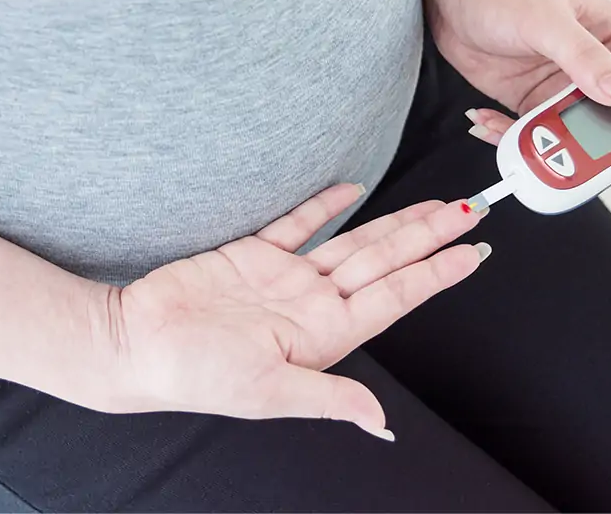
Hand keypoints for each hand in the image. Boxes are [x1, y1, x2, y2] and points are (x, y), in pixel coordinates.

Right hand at [103, 184, 488, 438]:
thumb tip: (380, 422)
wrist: (136, 341)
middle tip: (470, 210)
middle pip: (384, 262)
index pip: (395, 297)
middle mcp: (312, 303)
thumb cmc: (195, 374)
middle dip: (428, 237)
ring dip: (393, 222)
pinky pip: (299, 225)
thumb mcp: (266, 391)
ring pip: (353, 242)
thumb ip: (328, 397)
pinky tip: (354, 189)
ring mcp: (285, 278)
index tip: (473, 254)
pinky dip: (326, 206)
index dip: (436, 275)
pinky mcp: (253, 255)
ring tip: (432, 204)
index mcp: (324, 334)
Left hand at [425, 0, 610, 144]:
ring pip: (570, 132)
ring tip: (515, 142)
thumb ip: (584, 57)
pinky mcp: (531, 100)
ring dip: (545, 145)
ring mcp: (562, 86)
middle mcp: (596, 66)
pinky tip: (485, 122)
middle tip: (567, 159)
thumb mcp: (546, 23)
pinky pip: (531, 132)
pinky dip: (510, 136)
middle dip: (590, 141)